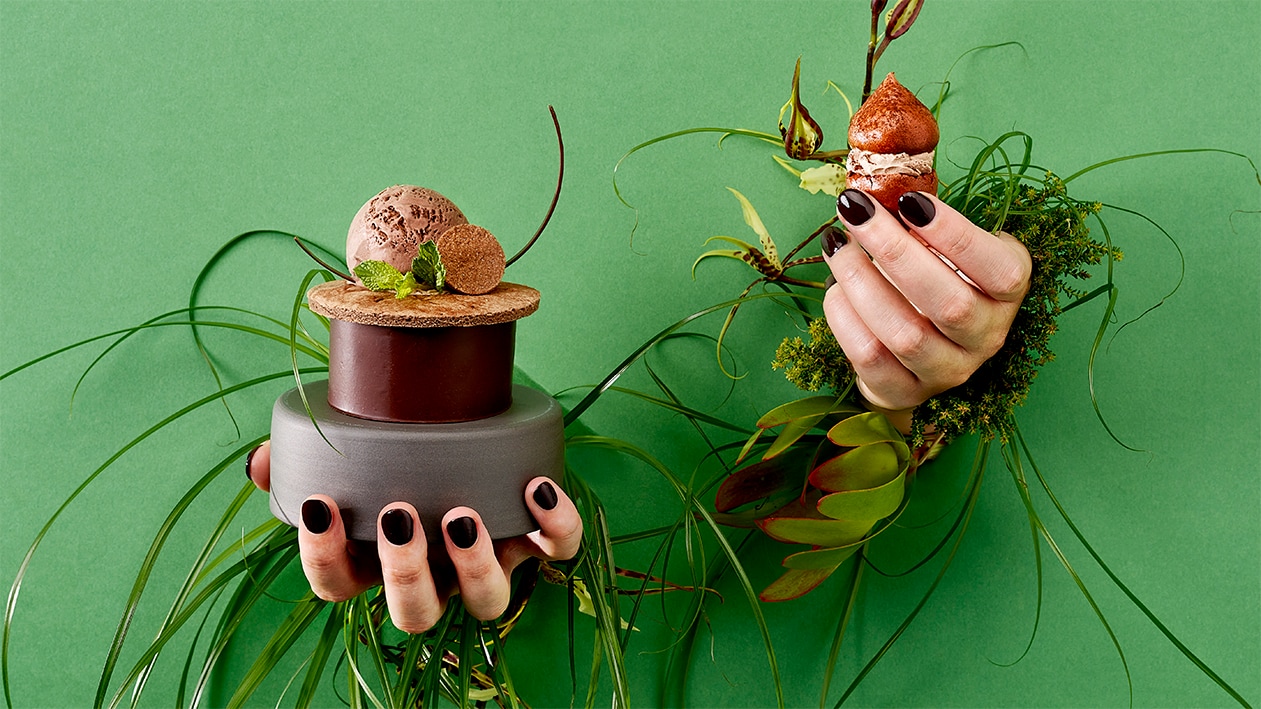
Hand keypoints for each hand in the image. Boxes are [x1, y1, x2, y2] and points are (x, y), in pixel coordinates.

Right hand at [245, 441, 582, 632]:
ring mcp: (489, 561)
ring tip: (461, 516)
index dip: (325, 558)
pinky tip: (538, 488)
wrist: (476, 412)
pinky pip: (557, 549)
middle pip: (416, 614)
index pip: (339, 585)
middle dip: (405, 574)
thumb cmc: (405, 442)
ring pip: (488, 602)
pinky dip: (555, 526)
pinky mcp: (537, 536)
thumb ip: (303, 453)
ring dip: (474, 567)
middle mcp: (436, 573)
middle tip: (398, 517)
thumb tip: (263, 463)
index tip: (321, 506)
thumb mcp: (353, 444)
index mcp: (381, 557)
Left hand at [821, 189, 1030, 415]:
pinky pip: (871, 358)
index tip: (909, 200)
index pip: (998, 270)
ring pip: (905, 335)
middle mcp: (987, 336)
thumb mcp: (945, 248)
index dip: (955, 235)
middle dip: (894, 251)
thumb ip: (924, 223)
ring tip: (836, 244)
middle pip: (948, 303)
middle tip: (856, 210)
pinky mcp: (906, 391)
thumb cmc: (934, 278)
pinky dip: (846, 319)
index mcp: (1007, 293)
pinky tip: (834, 288)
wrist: (916, 351)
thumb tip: (877, 189)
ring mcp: (949, 371)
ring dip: (862, 282)